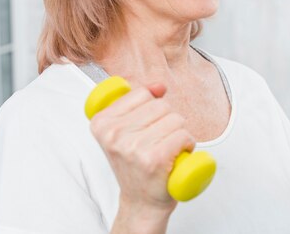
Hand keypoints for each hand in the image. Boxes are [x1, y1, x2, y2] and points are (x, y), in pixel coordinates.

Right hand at [90, 83, 193, 214]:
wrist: (141, 202)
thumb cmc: (136, 166)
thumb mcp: (127, 130)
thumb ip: (140, 102)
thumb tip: (158, 87)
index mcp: (102, 123)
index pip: (142, 94)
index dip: (152, 108)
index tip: (145, 127)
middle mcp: (114, 134)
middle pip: (161, 105)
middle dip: (167, 121)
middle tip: (156, 142)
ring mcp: (134, 147)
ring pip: (175, 119)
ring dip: (178, 133)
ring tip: (165, 150)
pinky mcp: (155, 159)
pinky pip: (184, 135)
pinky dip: (187, 144)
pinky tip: (175, 156)